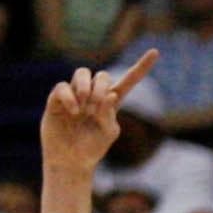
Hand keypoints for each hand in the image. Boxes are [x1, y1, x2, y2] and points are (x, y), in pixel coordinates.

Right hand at [41, 53, 155, 174]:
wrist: (71, 160)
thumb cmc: (92, 148)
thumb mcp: (108, 133)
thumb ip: (110, 114)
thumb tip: (110, 94)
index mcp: (111, 103)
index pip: (128, 81)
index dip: (141, 67)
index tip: (155, 52)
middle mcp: (93, 95)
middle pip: (101, 74)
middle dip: (101, 86)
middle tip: (96, 103)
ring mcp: (74, 95)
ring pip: (81, 72)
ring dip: (85, 86)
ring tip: (84, 104)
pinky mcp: (56, 100)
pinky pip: (62, 86)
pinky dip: (69, 96)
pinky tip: (74, 111)